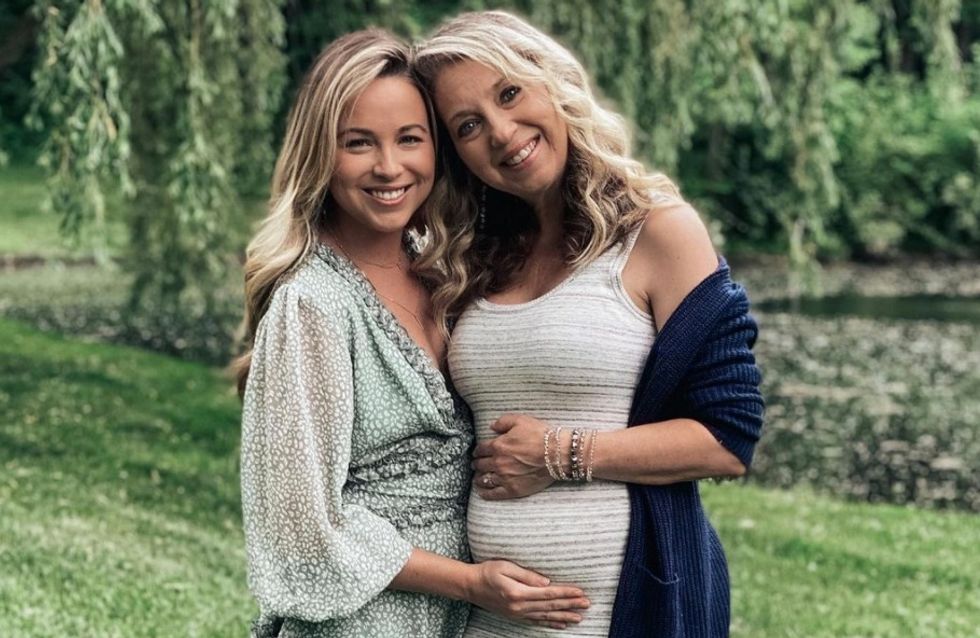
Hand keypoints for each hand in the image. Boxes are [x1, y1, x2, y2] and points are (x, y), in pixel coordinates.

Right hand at [464, 560, 589, 629]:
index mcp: (518, 593)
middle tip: (587, 604)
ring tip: (579, 617)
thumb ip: (526, 575)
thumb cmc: (487, 572)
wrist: (470, 586)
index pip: (548, 593)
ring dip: (564, 616)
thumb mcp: (505, 566)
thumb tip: (546, 582)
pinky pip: (537, 621)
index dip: (566, 593)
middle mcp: (519, 607)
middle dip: (570, 605)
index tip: (580, 592)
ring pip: (546, 616)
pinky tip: (561, 624)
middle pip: (550, 606)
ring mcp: (518, 614)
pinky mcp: (516, 616)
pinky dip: (550, 623)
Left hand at [473, 413, 554, 499]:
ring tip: (478, 477)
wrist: (557, 454)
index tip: (477, 452)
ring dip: (478, 477)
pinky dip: (485, 492)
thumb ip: (503, 422)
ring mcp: (505, 477)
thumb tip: (491, 426)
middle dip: (477, 463)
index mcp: (498, 446)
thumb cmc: (540, 436)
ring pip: (484, 479)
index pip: (480, 449)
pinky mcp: (512, 489)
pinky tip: (482, 491)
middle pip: (480, 464)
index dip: (477, 450)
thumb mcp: (521, 421)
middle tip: (477, 464)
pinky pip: (493, 493)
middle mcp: (498, 462)